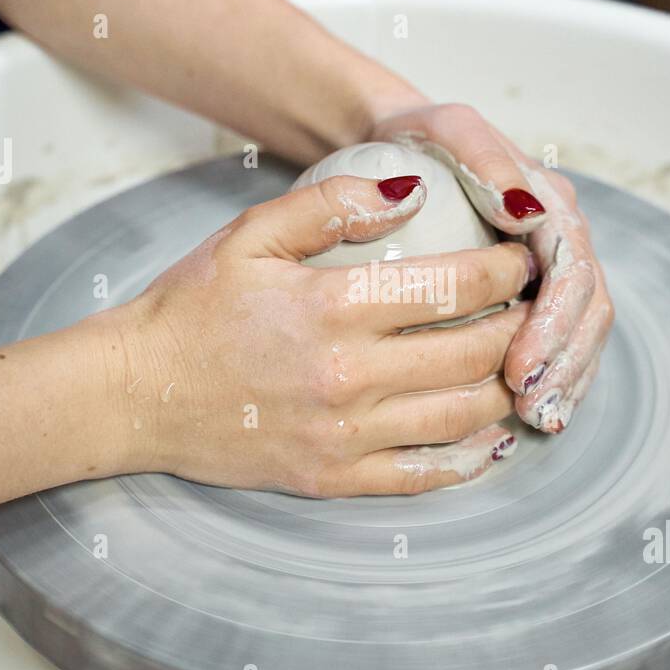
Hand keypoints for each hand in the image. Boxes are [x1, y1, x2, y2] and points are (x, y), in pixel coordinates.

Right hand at [103, 174, 534, 496]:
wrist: (135, 394)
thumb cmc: (191, 308)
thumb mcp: (250, 235)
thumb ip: (331, 206)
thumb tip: (413, 192)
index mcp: (332, 309)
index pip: (452, 287)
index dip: (505, 272)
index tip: (522, 261)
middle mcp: (347, 377)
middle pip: (473, 353)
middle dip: (520, 325)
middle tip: (534, 309)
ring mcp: (343, 435)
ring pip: (461, 416)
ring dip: (504, 387)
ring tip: (517, 363)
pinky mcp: (332, 478)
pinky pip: (422, 476)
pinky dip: (468, 459)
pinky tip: (488, 437)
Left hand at [368, 102, 613, 432]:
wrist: (398, 141)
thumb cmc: (418, 137)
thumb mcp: (447, 128)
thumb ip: (485, 159)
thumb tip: (525, 211)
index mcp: (551, 204)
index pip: (572, 272)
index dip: (554, 325)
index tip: (521, 367)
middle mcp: (561, 238)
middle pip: (589, 311)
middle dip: (567, 364)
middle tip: (534, 409)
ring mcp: (550, 268)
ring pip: (580, 333)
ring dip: (566, 380)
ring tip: (539, 420)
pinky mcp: (529, 294)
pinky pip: (555, 341)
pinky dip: (551, 378)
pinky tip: (527, 414)